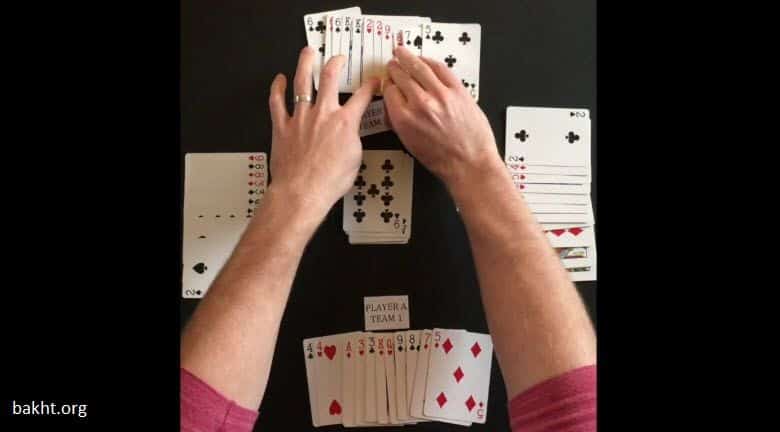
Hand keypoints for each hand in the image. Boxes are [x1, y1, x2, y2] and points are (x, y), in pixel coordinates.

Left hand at [268, 46, 378, 218]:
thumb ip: (353, 140)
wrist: (302, 192)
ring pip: (302, 82)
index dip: (370, 86)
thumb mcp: (354, 160)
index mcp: (345, 123)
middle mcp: (322, 115)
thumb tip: (351, 135)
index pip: (362, 97)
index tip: (372, 81)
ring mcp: (300, 118)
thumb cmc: (327, 182)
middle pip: (330, 78)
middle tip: (338, 58)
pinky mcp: (282, 127)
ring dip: (305, 63)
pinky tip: (278, 80)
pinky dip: (276, 89)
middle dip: (336, 63)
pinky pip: (276, 102)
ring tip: (307, 53)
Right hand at [384, 46, 503, 190]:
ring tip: (401, 52)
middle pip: (401, 76)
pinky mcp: (458, 91)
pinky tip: (425, 60)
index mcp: (404, 120)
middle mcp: (420, 104)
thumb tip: (395, 106)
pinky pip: (441, 69)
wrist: (470, 164)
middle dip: (394, 68)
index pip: (389, 92)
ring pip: (419, 67)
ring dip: (407, 57)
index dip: (388, 85)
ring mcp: (440, 95)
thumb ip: (400, 122)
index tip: (388, 82)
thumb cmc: (443, 160)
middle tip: (392, 64)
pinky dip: (430, 62)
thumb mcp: (410, 144)